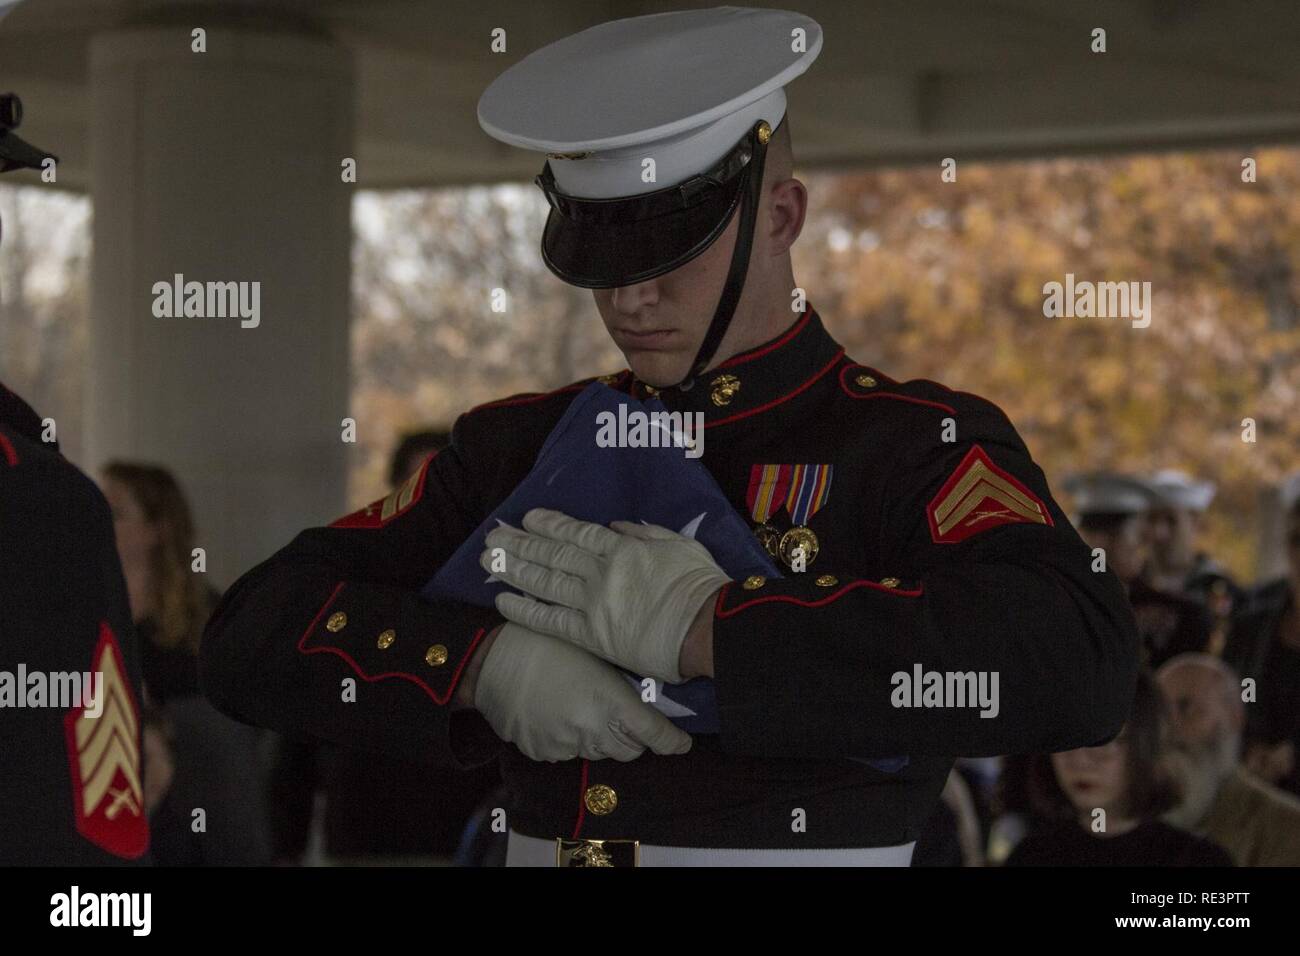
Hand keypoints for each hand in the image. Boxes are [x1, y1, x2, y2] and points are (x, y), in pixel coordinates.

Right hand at [472, 621, 691, 762]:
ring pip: (598, 752)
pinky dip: (570, 739)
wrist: (491, 659)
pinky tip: (556, 712)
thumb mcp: (594, 653)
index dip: (672, 742)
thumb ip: (621, 683)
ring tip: (581, 705)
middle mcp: (591, 730)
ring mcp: (565, 745)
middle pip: (629, 750)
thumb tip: (643, 701)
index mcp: (610, 702)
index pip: (654, 735)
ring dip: (599, 736)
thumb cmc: (547, 643)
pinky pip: (567, 752)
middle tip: (624, 714)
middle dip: (633, 737)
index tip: (681, 743)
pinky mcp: (542, 752)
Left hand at [481, 508, 729, 682]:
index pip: (576, 533)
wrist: (708, 627)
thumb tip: (615, 526)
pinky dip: (525, 609)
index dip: (548, 524)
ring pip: (545, 582)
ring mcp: (592, 603)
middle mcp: (600, 572)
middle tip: (493, 538)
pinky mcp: (591, 635)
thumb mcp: (679, 544)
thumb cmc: (701, 585)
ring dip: (514, 570)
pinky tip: (503, 600)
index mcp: (622, 548)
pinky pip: (550, 620)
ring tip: (489, 562)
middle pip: (552, 554)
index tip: (527, 518)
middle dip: (520, 544)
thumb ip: (644, 533)